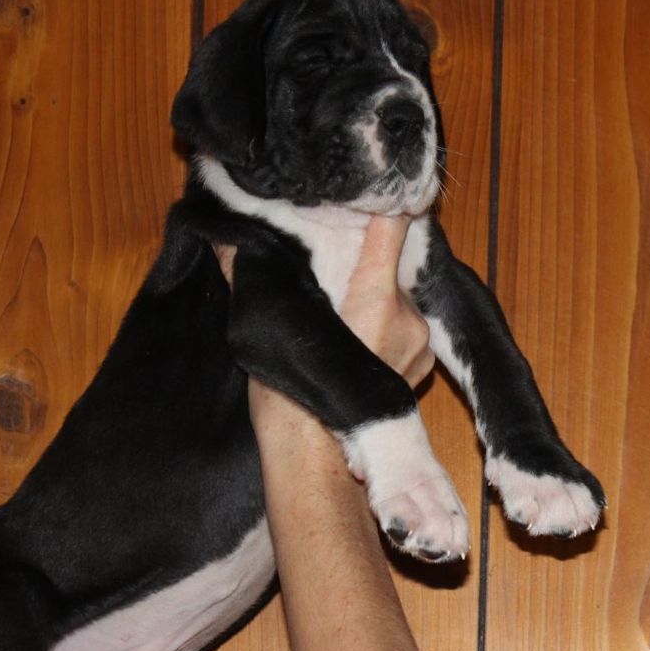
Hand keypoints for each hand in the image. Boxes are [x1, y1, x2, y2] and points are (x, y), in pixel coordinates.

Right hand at [214, 214, 433, 421]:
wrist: (317, 457)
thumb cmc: (291, 396)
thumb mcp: (269, 327)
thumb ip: (253, 275)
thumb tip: (225, 237)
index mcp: (374, 297)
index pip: (394, 228)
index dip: (386, 205)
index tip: (376, 193)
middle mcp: (407, 315)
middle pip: (392, 267)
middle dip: (367, 267)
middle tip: (337, 275)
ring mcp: (420, 343)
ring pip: (399, 301)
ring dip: (378, 302)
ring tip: (345, 320)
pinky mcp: (424, 366)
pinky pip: (409, 331)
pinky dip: (390, 331)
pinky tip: (362, 348)